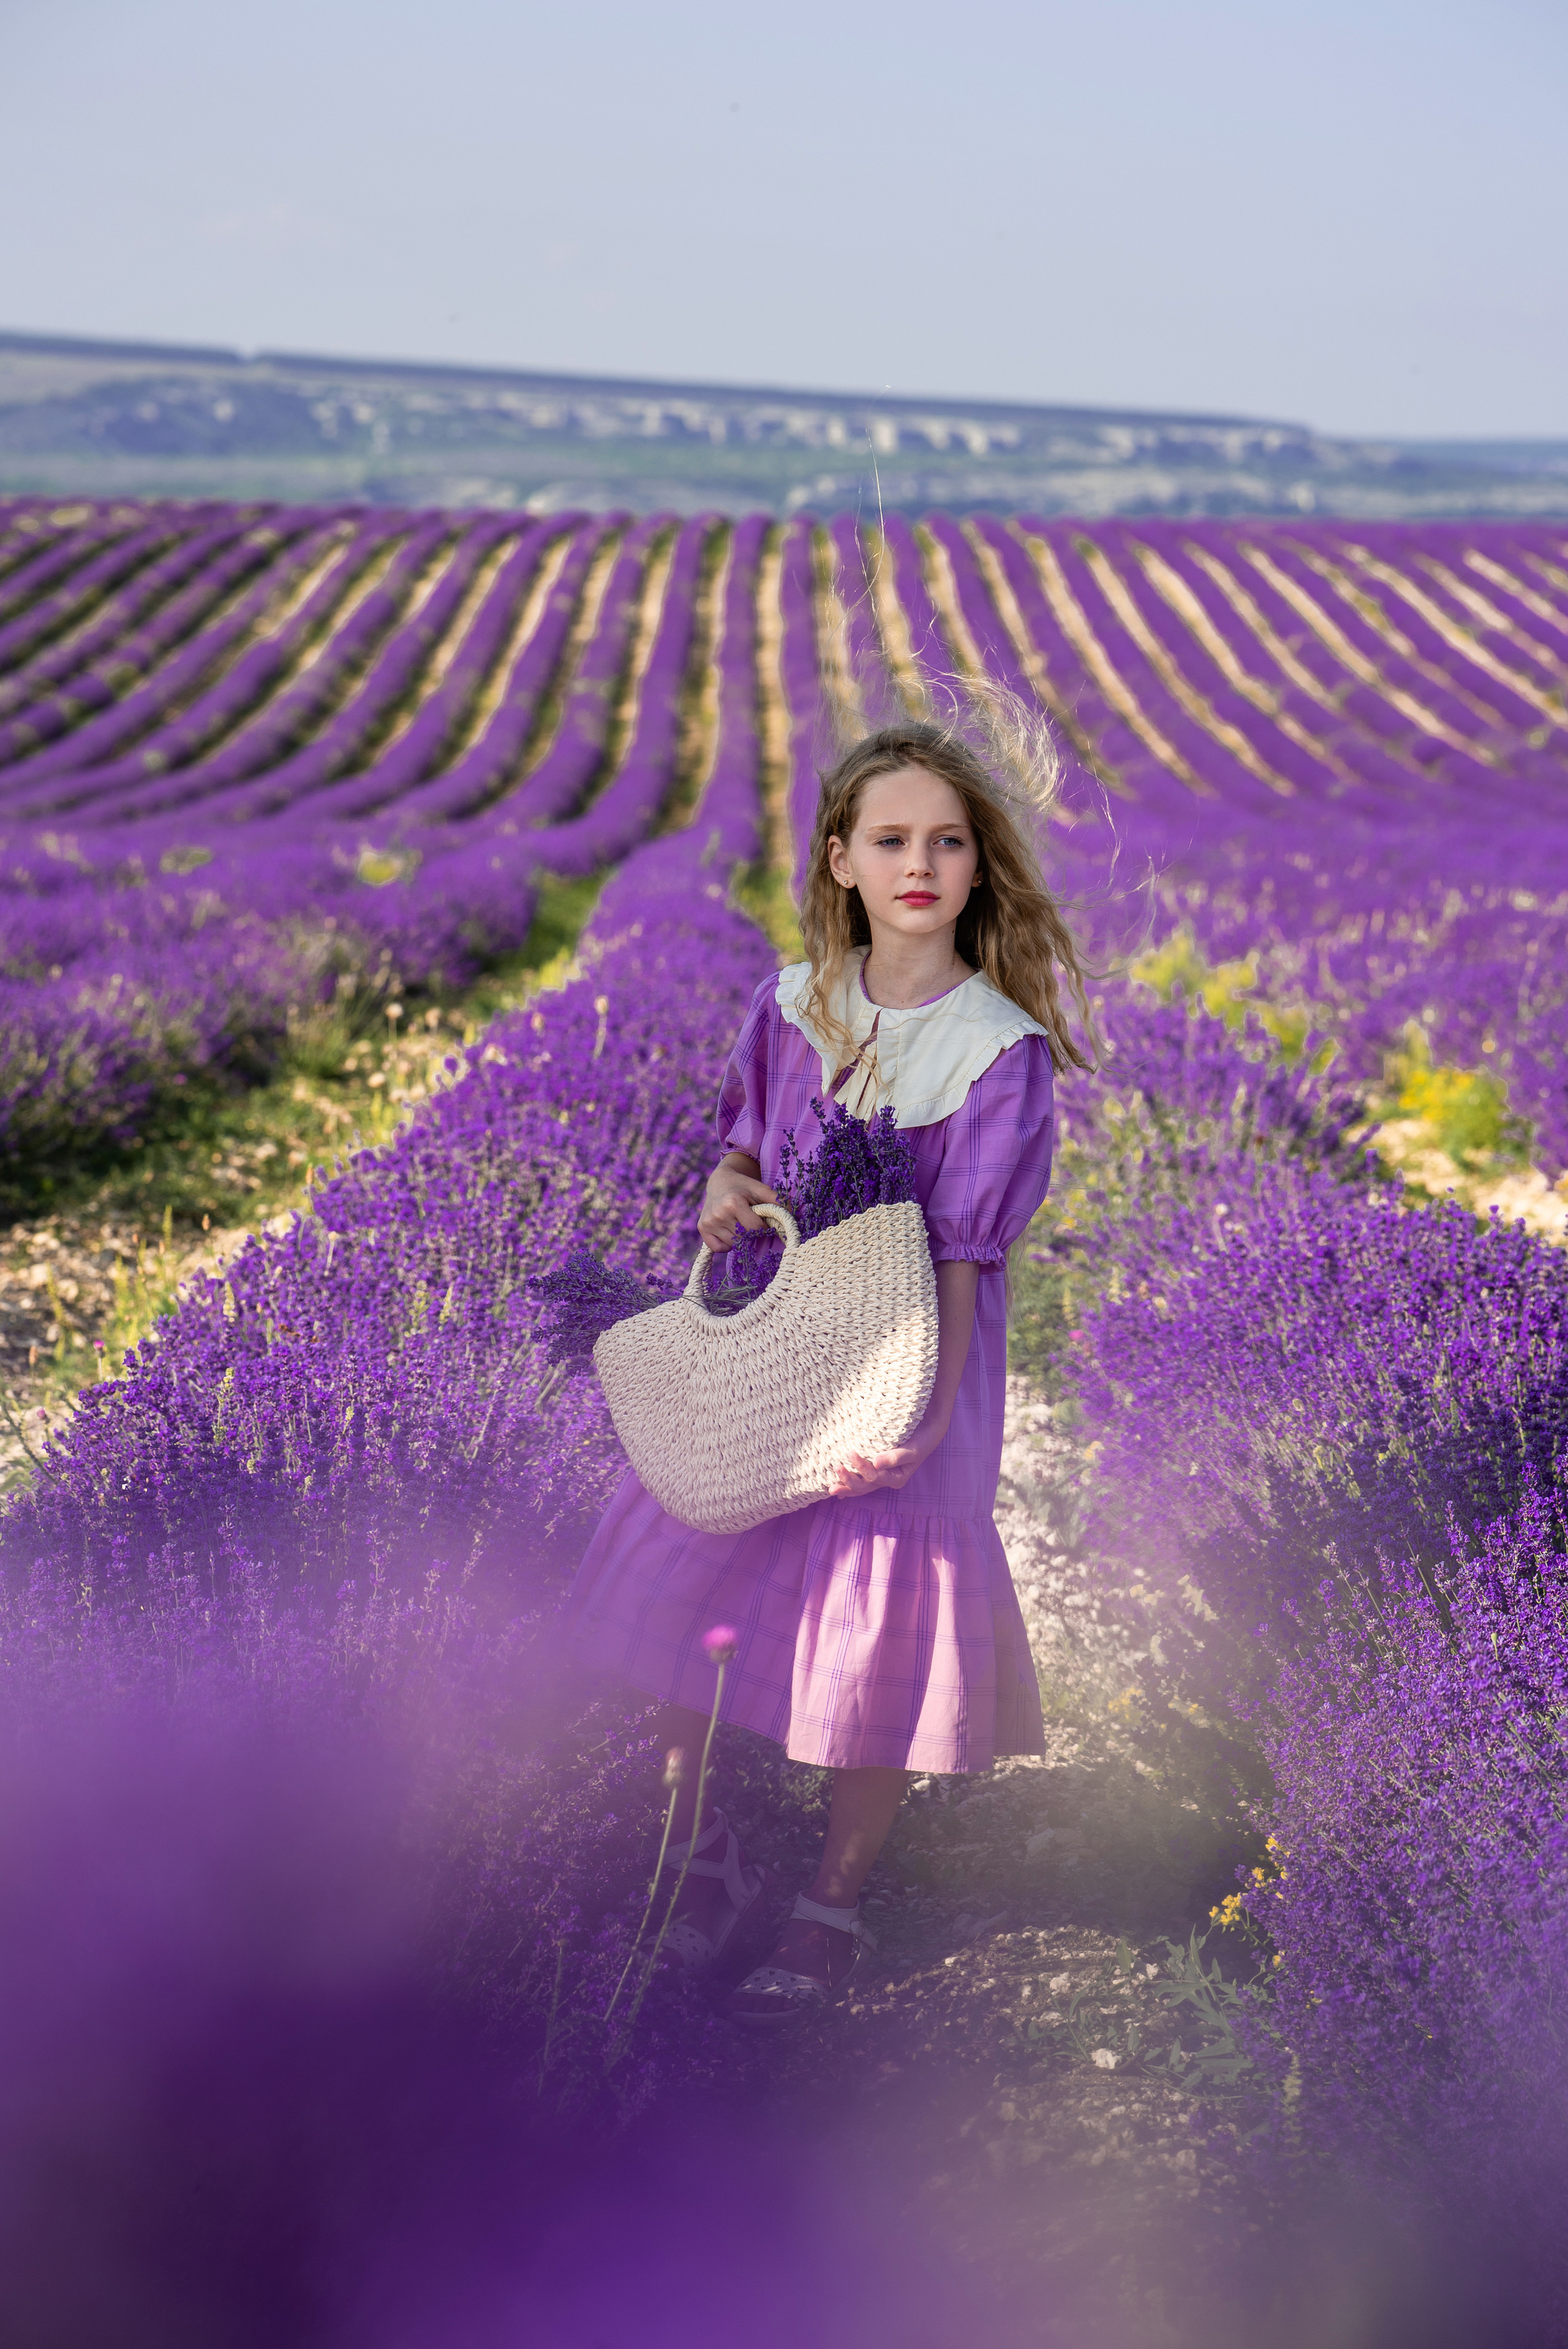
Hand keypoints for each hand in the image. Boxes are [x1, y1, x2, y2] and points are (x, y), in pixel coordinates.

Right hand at [698, 1161, 775, 1251]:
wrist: (719, 1181)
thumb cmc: (743, 1186)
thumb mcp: (761, 1189)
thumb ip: (778, 1201)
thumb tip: (794, 1215)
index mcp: (733, 1202)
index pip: (755, 1228)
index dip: (762, 1226)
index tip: (761, 1219)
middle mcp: (719, 1214)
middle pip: (744, 1237)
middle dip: (751, 1231)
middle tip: (748, 1218)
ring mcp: (709, 1222)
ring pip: (733, 1243)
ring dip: (740, 1237)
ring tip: (738, 1221)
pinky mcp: (702, 1228)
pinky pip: (719, 1248)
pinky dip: (726, 1244)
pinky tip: (729, 1230)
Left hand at [826, 1429, 942, 1496]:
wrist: (924, 1435)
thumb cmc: (919, 1442)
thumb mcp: (912, 1450)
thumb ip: (895, 1457)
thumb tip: (876, 1463)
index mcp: (896, 1479)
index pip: (874, 1477)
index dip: (861, 1468)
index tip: (851, 1453)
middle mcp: (886, 1481)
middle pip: (864, 1486)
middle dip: (848, 1480)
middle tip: (836, 1466)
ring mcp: (880, 1478)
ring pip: (860, 1487)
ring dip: (846, 1486)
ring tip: (830, 1487)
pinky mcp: (874, 1471)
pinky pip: (860, 1481)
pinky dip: (848, 1486)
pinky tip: (836, 1490)